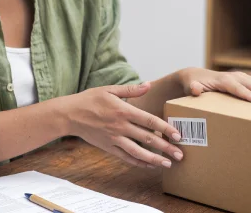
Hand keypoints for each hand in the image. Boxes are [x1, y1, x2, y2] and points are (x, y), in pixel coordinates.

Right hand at [63, 82, 183, 168]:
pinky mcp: (108, 147)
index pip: (149, 120)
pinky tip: (150, 165)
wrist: (69, 115)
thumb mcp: (109, 89)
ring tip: (168, 164)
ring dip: (155, 159)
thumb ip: (131, 90)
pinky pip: (126, 157)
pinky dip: (139, 162)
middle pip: (148, 139)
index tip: (178, 135)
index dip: (165, 128)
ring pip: (138, 152)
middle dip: (166, 147)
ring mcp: (114, 139)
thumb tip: (148, 85)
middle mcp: (121, 126)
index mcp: (123, 110)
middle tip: (180, 154)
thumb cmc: (90, 99)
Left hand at [179, 68, 250, 103]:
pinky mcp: (244, 80)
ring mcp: (240, 77)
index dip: (248, 95)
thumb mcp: (190, 86)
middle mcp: (234, 76)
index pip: (237, 88)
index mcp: (222, 80)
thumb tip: (196, 88)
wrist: (195, 76)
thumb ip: (194, 88)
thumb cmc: (193, 84)